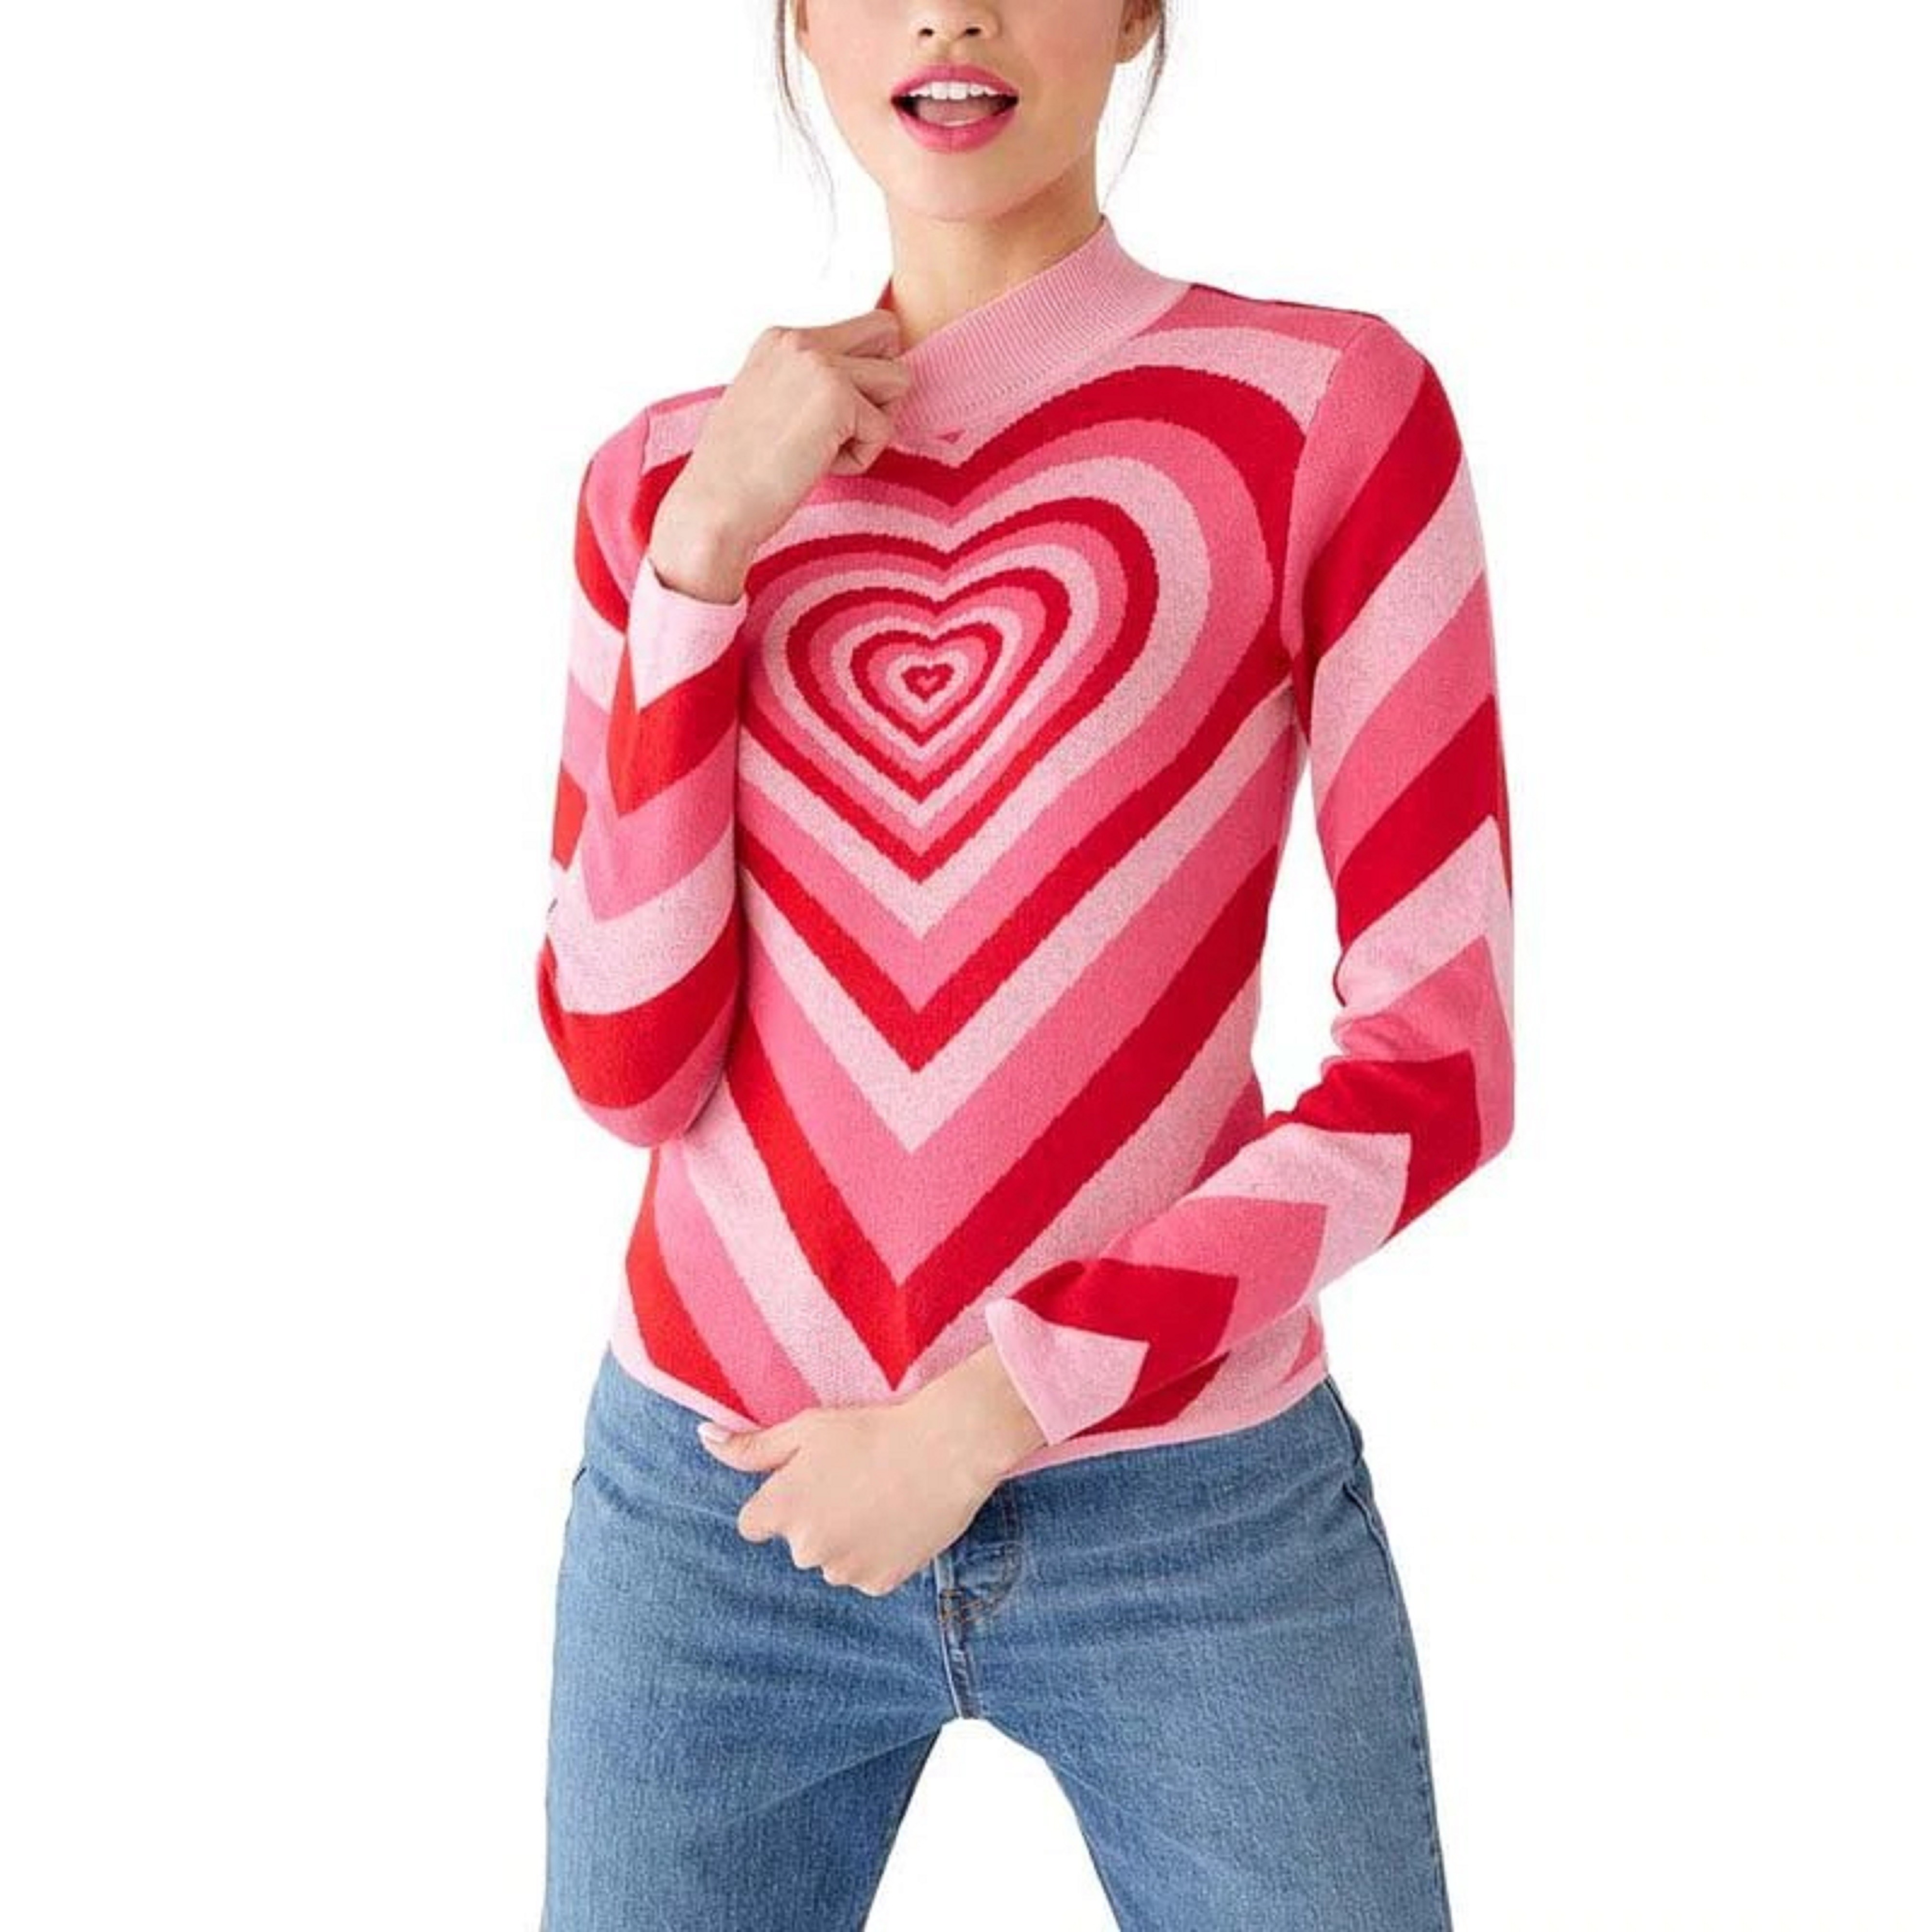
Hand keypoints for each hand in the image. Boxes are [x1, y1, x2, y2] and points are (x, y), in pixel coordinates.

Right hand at [650, 309, 912, 603]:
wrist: (715, 506)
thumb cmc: (739, 472)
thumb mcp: (770, 403)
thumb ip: (810, 382)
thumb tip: (863, 387)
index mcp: (781, 338)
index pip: (861, 329)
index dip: (861, 377)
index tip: (826, 416)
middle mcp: (800, 340)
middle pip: (886, 332)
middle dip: (882, 383)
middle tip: (846, 426)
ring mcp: (819, 364)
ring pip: (898, 379)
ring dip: (872, 424)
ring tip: (826, 449)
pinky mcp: (838, 397)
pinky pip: (885, 429)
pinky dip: (860, 459)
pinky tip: (818, 466)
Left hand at [696, 1344, 1046, 1595]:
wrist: (946, 1449)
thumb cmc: (873, 1429)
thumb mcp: (807, 1427)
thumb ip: (752, 1446)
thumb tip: (704, 1438)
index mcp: (782, 1509)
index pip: (753, 1524)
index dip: (779, 1501)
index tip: (807, 1480)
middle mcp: (806, 1549)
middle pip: (796, 1541)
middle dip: (815, 1518)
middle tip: (852, 1480)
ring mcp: (844, 1571)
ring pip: (832, 1560)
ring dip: (845, 1538)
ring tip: (879, 1496)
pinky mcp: (879, 1583)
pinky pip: (865, 1573)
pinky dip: (876, 1553)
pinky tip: (896, 1519)